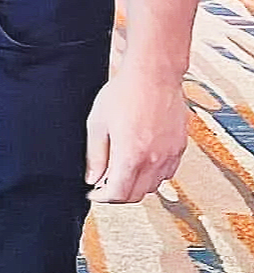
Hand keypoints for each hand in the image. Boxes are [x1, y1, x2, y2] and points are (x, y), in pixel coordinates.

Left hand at [85, 67, 188, 203]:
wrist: (154, 74)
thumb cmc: (123, 94)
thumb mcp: (97, 124)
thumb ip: (95, 156)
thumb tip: (93, 178)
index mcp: (132, 156)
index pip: (119, 194)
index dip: (102, 197)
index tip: (93, 192)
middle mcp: (155, 160)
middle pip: (137, 195)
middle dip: (118, 194)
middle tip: (104, 184)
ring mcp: (171, 154)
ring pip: (154, 186)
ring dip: (136, 185)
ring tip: (120, 171)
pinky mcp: (180, 146)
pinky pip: (168, 172)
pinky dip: (153, 175)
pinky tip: (140, 161)